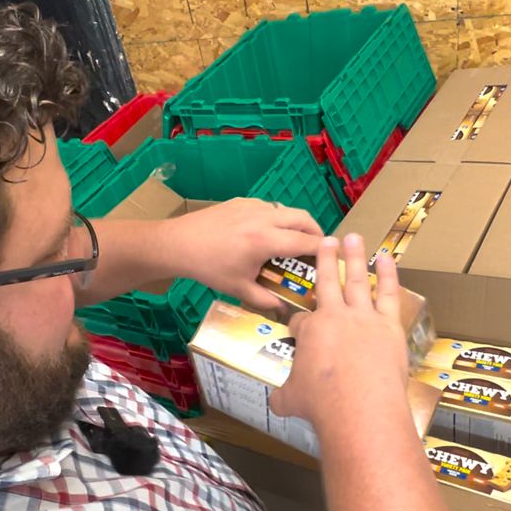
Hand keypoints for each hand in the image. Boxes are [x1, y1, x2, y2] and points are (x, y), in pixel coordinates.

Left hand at [166, 198, 322, 310]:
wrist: (178, 244)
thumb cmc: (209, 268)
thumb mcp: (239, 289)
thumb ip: (266, 300)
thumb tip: (285, 310)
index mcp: (266, 240)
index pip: (305, 242)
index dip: (323, 250)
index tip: (332, 257)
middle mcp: (264, 218)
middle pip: (303, 218)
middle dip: (316, 231)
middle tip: (318, 247)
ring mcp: (252, 206)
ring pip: (286, 209)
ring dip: (296, 223)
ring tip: (294, 240)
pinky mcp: (241, 201)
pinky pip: (268, 207)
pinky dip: (277, 218)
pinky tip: (267, 233)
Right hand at [269, 234, 410, 428]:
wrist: (360, 408)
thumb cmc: (322, 403)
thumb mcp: (292, 400)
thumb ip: (283, 396)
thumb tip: (276, 403)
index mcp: (311, 331)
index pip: (300, 322)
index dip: (297, 326)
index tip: (297, 333)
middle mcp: (336, 317)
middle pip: (327, 283)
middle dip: (325, 261)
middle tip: (326, 241)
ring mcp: (364, 319)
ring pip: (357, 280)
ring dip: (355, 257)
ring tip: (354, 238)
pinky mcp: (389, 326)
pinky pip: (388, 295)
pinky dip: (388, 275)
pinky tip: (386, 259)